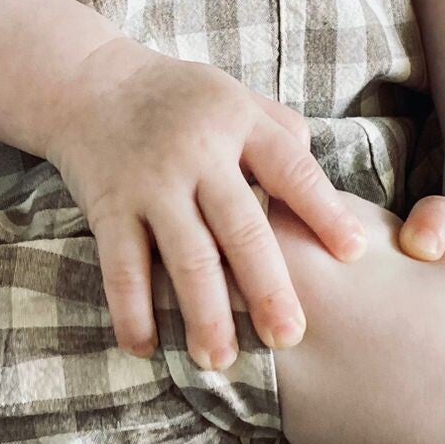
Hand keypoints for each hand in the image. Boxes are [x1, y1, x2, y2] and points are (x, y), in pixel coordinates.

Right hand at [45, 36, 367, 368]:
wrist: (90, 83)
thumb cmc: (181, 101)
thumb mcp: (236, 97)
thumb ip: (282, 135)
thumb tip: (322, 195)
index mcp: (238, 122)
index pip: (291, 170)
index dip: (324, 212)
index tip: (354, 254)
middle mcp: (197, 152)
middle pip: (241, 227)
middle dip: (266, 287)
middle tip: (288, 336)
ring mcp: (150, 182)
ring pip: (184, 256)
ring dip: (204, 313)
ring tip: (220, 360)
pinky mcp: (109, 206)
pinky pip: (122, 266)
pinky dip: (131, 310)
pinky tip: (145, 347)